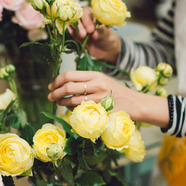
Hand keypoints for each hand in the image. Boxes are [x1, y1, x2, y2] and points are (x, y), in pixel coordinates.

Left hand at [48, 71, 169, 127]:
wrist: (134, 103)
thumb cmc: (116, 92)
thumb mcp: (102, 80)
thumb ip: (86, 80)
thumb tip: (65, 83)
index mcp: (95, 75)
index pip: (69, 75)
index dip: (56, 81)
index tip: (51, 86)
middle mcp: (96, 84)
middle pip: (68, 87)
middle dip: (55, 93)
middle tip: (51, 97)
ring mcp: (98, 98)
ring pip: (72, 101)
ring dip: (62, 103)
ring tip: (59, 103)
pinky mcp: (100, 110)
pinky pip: (80, 111)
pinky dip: (73, 111)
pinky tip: (71, 110)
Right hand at [69, 7, 120, 63]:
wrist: (105, 50)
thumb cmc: (107, 38)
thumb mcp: (106, 35)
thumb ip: (100, 33)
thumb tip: (94, 34)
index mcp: (92, 13)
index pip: (85, 12)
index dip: (86, 20)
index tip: (91, 30)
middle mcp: (83, 18)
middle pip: (76, 17)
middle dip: (79, 26)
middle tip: (84, 35)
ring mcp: (78, 26)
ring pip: (71, 24)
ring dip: (75, 30)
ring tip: (82, 37)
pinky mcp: (74, 34)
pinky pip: (71, 33)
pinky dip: (73, 35)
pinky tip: (78, 40)